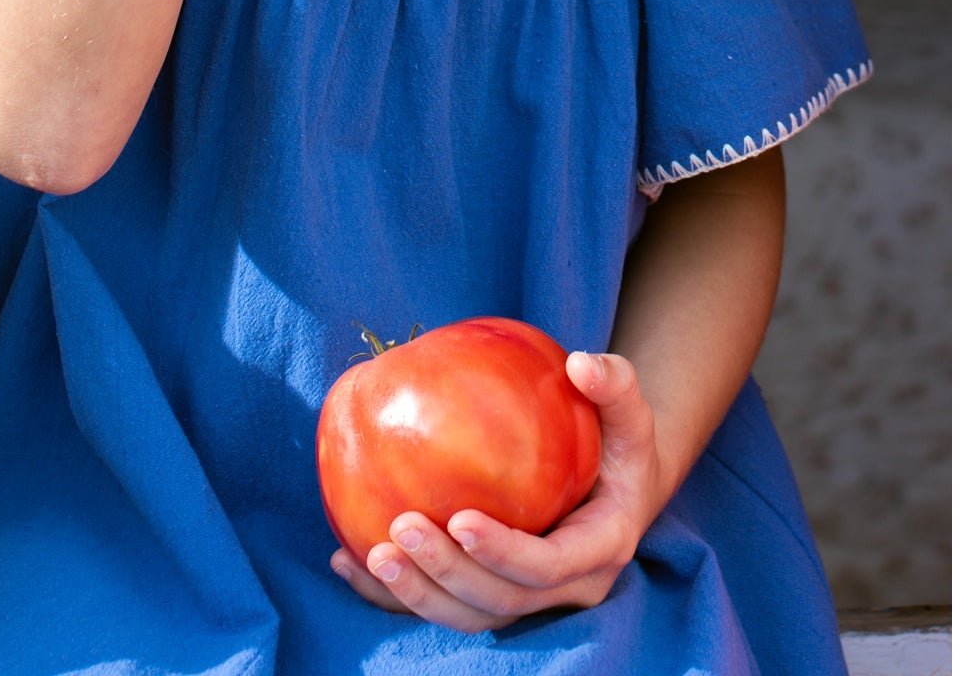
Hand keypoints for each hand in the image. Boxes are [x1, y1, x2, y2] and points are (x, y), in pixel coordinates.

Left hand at [329, 351, 663, 634]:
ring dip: (419, 595)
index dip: (504, 552)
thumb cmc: (619, 441)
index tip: (460, 518)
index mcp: (599, 549)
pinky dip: (392, 597)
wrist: (620, 484)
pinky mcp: (494, 591)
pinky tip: (347, 563)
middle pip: (502, 601)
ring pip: (471, 615)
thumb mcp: (630, 412)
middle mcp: (566, 587)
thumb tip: (581, 363)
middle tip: (402, 526)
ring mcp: (529, 597)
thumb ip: (614, 384)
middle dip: (449, 573)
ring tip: (373, 553)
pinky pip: (442, 603)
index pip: (549, 567)